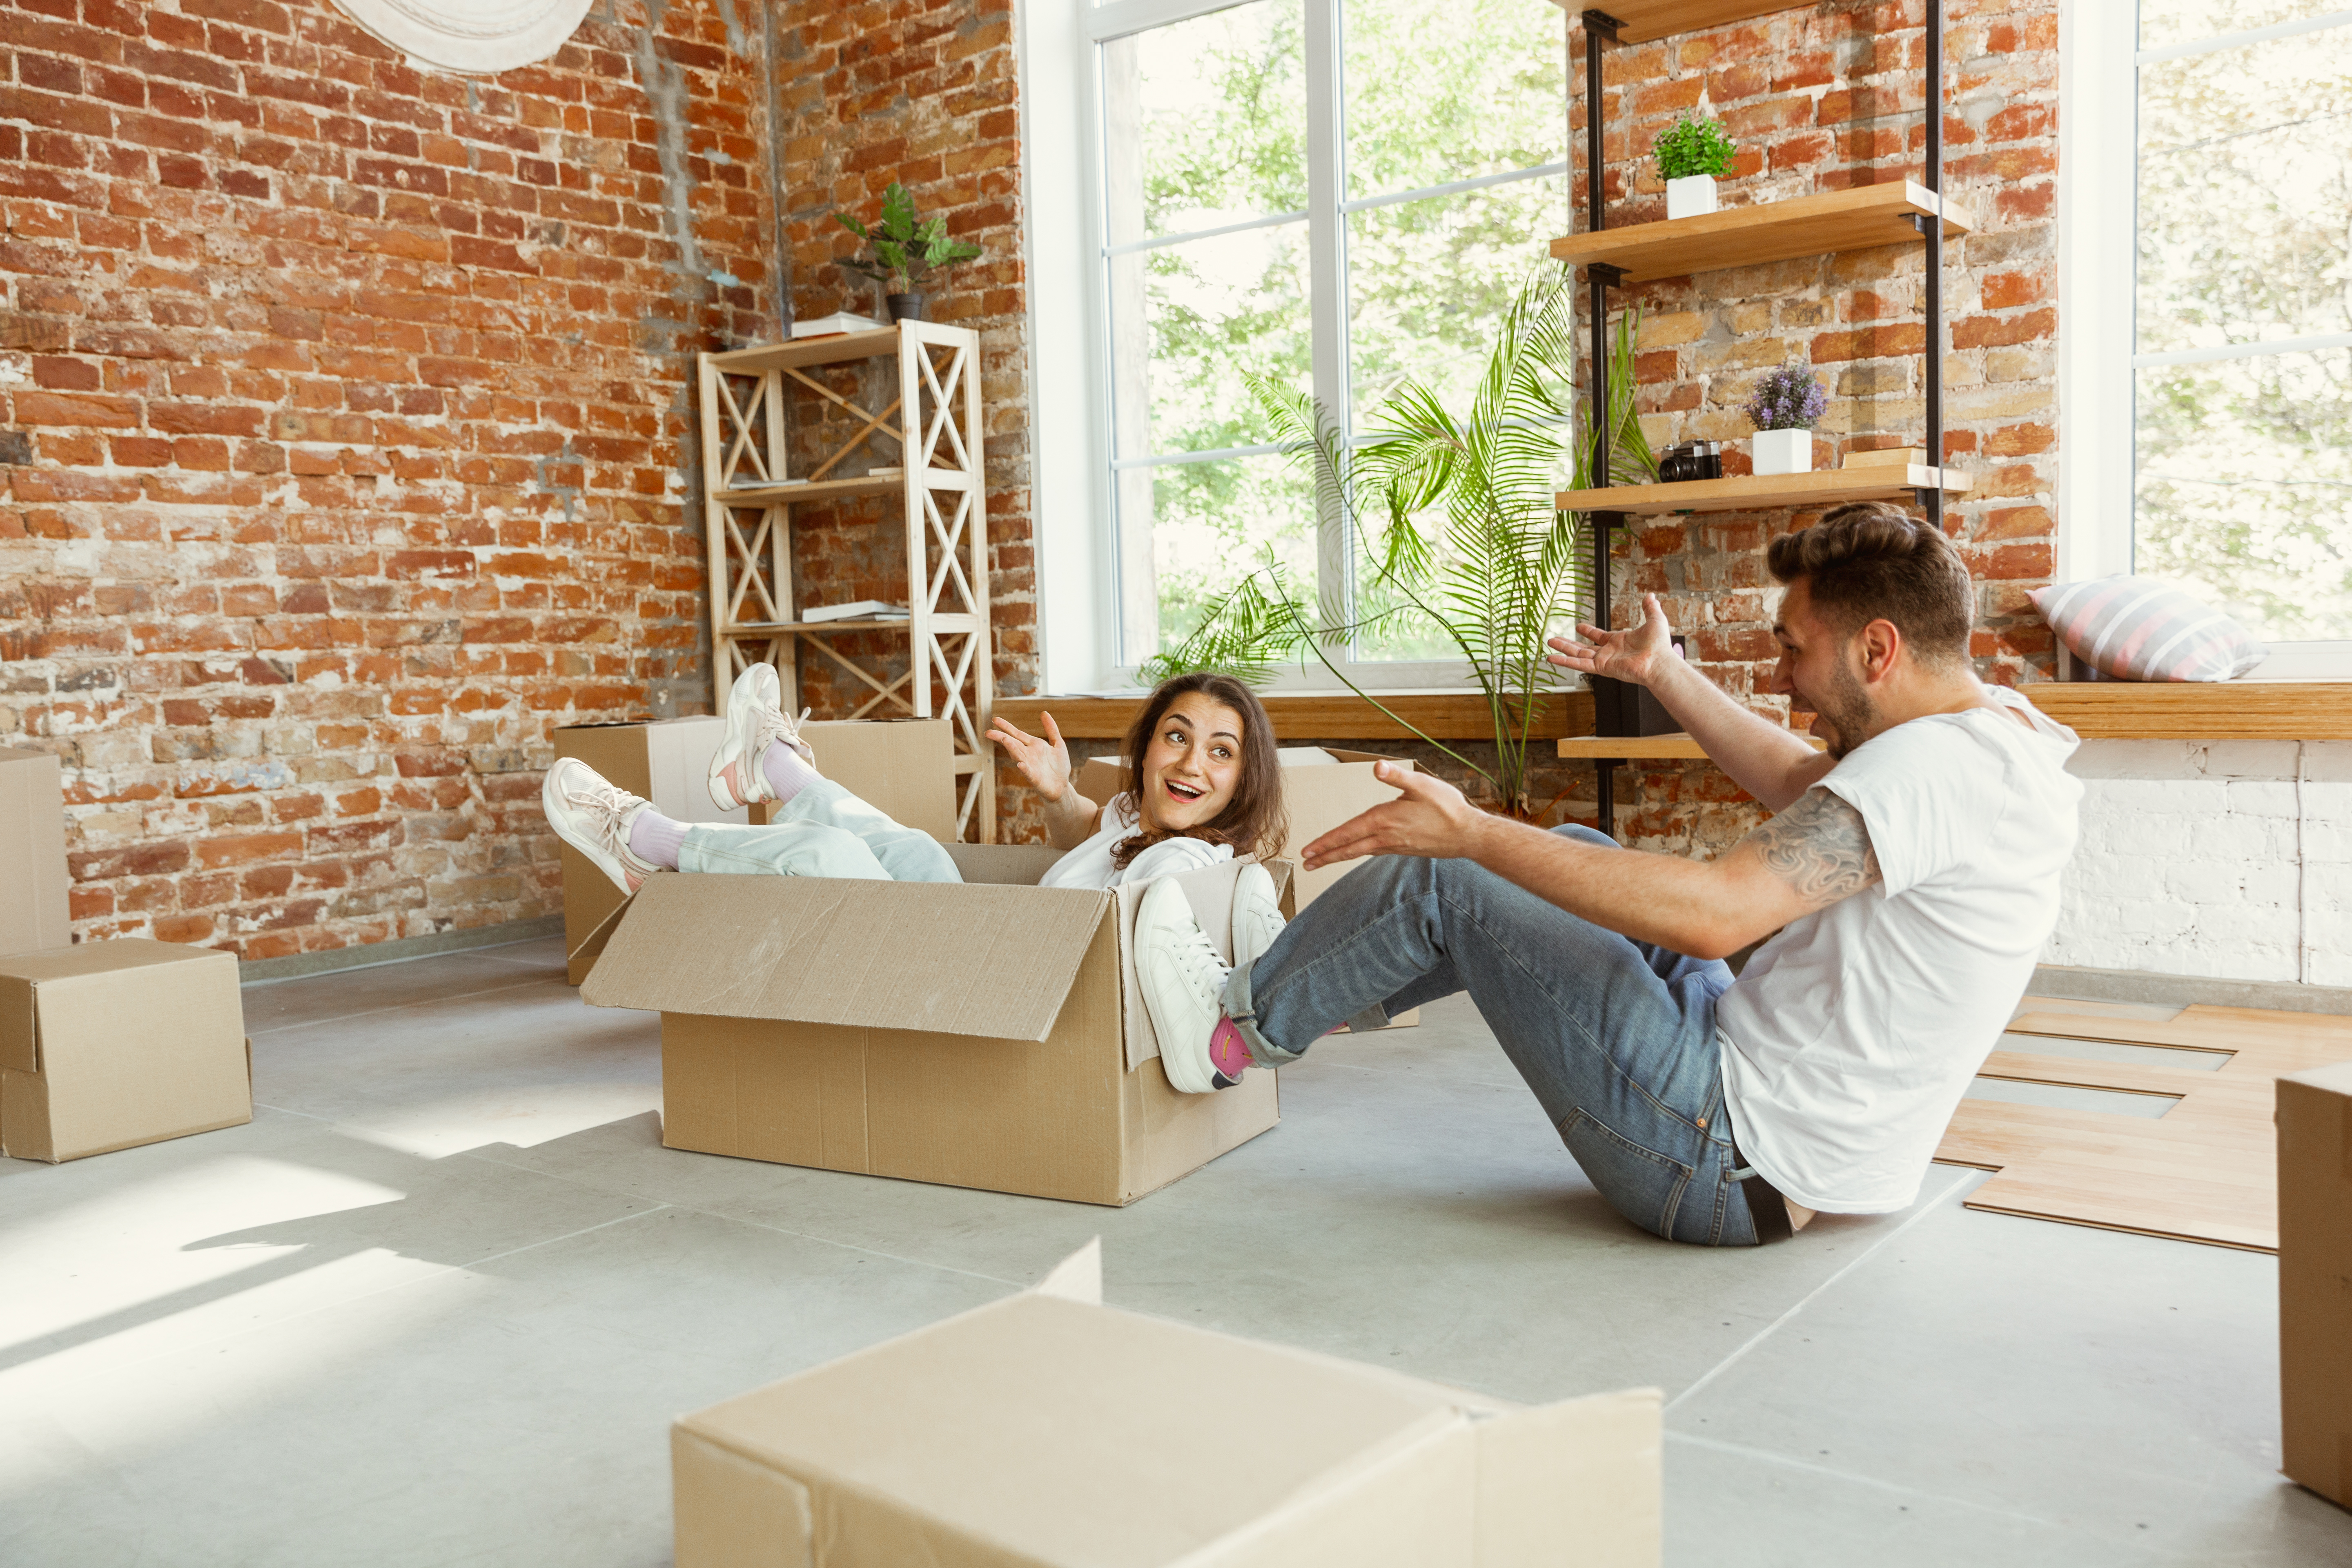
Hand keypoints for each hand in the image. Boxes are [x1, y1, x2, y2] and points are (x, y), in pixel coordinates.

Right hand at [987, 712, 1071, 802]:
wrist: (1062, 786)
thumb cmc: (1059, 766)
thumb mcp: (1058, 744)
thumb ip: (1051, 729)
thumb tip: (1044, 712)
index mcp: (1033, 745)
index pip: (1016, 734)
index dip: (1006, 727)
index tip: (995, 719)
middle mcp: (1028, 754)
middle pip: (1012, 743)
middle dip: (1000, 737)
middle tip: (988, 732)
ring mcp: (1029, 766)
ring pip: (1017, 756)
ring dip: (1011, 748)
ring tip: (1004, 739)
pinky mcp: (1034, 778)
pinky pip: (1028, 772)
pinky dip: (1024, 768)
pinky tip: (1020, 764)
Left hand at [1300, 763, 1488, 870]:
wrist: (1468, 835)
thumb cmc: (1447, 808)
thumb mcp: (1423, 785)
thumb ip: (1398, 776)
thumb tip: (1378, 767)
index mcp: (1385, 820)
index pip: (1348, 833)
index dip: (1326, 842)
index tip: (1308, 851)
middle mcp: (1386, 836)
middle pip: (1349, 848)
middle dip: (1326, 855)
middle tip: (1306, 864)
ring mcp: (1394, 845)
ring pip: (1359, 852)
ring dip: (1339, 856)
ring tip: (1322, 861)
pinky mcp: (1403, 849)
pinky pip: (1374, 851)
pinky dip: (1359, 852)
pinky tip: (1357, 851)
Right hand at [1546, 591, 1674, 686]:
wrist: (1659, 661)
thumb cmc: (1659, 645)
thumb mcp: (1654, 620)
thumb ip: (1650, 608)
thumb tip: (1650, 596)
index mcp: (1619, 642)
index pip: (1599, 636)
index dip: (1589, 631)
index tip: (1579, 627)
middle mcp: (1609, 652)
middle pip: (1584, 648)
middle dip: (1569, 643)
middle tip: (1555, 638)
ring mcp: (1604, 661)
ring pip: (1578, 655)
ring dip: (1563, 650)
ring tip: (1549, 643)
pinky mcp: (1601, 668)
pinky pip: (1580, 665)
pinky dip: (1565, 662)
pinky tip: (1552, 658)